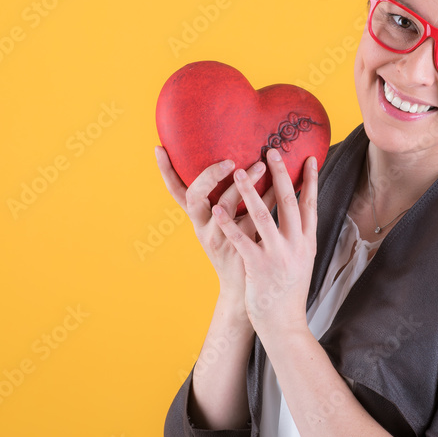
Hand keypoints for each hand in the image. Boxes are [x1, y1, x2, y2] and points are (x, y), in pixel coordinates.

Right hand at [155, 146, 276, 301]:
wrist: (245, 289)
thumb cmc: (238, 249)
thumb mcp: (225, 225)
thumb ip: (230, 199)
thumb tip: (243, 162)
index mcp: (197, 218)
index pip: (175, 192)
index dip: (166, 171)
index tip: (159, 148)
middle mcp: (203, 227)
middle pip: (194, 197)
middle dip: (209, 175)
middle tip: (229, 161)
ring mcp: (219, 238)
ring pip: (224, 205)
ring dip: (243, 183)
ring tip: (261, 166)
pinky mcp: (238, 247)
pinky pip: (252, 218)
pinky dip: (266, 200)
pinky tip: (278, 188)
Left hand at [211, 148, 317, 337]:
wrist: (284, 323)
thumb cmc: (289, 290)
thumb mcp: (302, 260)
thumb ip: (299, 236)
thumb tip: (297, 211)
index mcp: (307, 242)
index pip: (311, 205)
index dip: (311, 181)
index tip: (309, 159)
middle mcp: (296, 245)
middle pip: (289, 203)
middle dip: (281, 175)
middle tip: (272, 151)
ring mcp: (277, 256)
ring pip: (263, 216)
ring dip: (250, 191)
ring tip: (238, 170)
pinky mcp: (258, 267)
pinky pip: (241, 240)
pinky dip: (229, 223)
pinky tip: (217, 208)